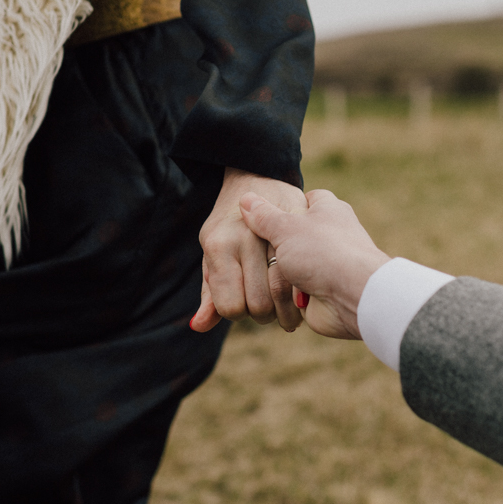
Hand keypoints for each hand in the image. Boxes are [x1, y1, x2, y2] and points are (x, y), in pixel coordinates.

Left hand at [191, 169, 307, 332]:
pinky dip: (303, 290)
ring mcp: (273, 229)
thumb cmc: (229, 224)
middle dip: (263, 314)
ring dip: (287, 308)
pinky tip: (302, 291)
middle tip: (267, 305)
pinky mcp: (298, 222)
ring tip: (285, 302)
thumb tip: (197, 327)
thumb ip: (210, 292)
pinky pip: (305, 271)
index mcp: (219, 247)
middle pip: (259, 305)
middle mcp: (244, 238)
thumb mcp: (213, 254)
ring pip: (284, 293)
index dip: (237, 312)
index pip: (230, 307)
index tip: (242, 304)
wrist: (253, 176)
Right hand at [238, 189, 390, 339]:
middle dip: (276, 244)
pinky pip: (293, 291)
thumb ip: (263, 216)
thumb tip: (245, 198)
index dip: (286, 203)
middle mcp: (330, 236)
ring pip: (291, 266)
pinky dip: (284, 294)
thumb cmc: (323, 252)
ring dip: (278, 273)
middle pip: (295, 236)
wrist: (352, 296)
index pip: (307, 198)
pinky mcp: (318, 292)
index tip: (264, 210)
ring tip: (258, 270)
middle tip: (253, 244)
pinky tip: (266, 292)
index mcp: (327, 210)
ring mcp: (325, 265)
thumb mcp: (285, 227)